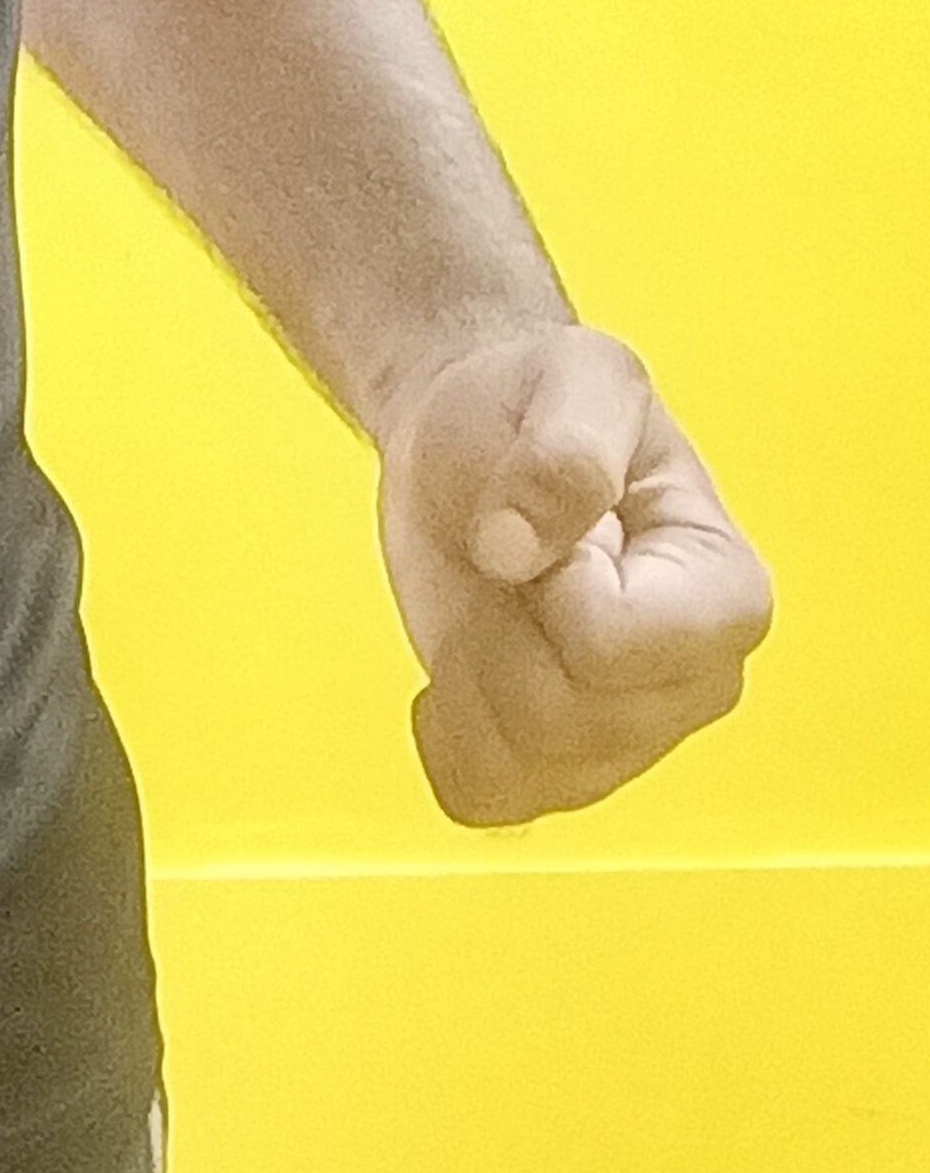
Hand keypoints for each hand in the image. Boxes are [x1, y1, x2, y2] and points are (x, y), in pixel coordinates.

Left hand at [377, 325, 772, 826]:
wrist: (472, 438)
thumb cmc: (537, 401)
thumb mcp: (568, 375)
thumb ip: (565, 449)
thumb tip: (518, 548)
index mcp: (726, 594)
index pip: (617, 645)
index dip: (558, 581)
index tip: (566, 528)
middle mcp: (694, 685)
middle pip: (561, 717)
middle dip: (501, 626)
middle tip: (517, 554)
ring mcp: (629, 742)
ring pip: (517, 762)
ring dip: (469, 668)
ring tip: (499, 598)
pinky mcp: (557, 772)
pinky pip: (483, 797)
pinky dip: (446, 730)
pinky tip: (464, 663)